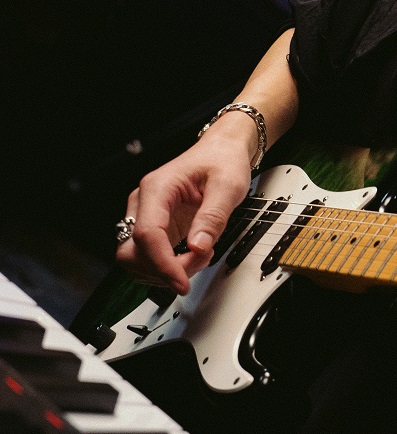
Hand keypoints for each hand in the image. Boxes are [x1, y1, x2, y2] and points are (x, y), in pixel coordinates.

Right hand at [115, 126, 257, 294]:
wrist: (221, 151)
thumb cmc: (222, 161)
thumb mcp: (228, 186)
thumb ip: (214, 217)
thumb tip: (198, 246)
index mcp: (156, 188)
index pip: (146, 235)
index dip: (162, 264)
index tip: (181, 282)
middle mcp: (144, 203)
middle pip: (131, 252)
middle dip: (163, 268)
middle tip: (199, 260)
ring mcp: (147, 216)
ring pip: (136, 259)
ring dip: (167, 269)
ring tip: (200, 254)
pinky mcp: (156, 227)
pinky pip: (151, 256)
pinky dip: (169, 265)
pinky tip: (193, 254)